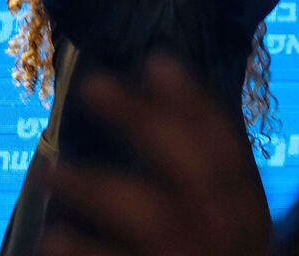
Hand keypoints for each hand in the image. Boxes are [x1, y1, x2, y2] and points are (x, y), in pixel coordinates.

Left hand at [39, 56, 270, 255]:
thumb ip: (206, 183)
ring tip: (50, 171)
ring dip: (99, 187)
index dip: (195, 104)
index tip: (157, 61)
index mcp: (248, 217)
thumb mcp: (230, 228)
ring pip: (153, 219)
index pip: (226, 150)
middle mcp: (229, 238)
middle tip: (95, 86)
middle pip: (193, 171)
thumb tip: (161, 100)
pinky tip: (53, 239)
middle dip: (147, 123)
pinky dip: (89, 254)